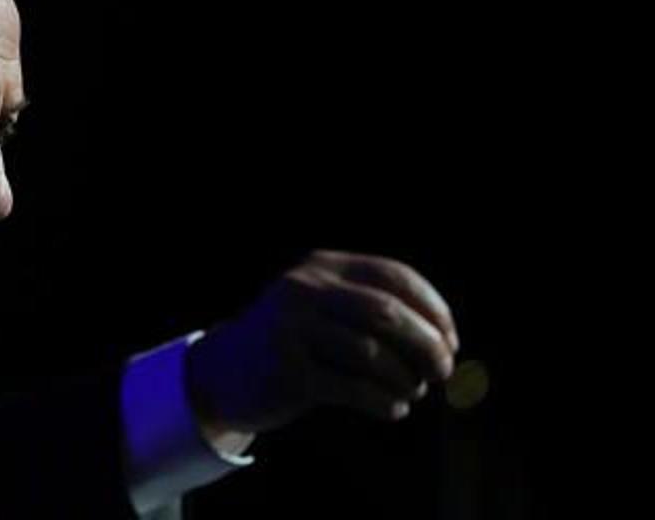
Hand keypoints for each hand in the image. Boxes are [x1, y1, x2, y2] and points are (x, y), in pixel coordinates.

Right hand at [186, 250, 459, 434]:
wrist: (225, 373)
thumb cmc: (295, 344)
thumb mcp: (323, 308)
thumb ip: (371, 310)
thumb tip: (445, 341)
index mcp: (321, 267)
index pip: (393, 275)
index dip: (433, 308)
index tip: (451, 340)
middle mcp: (302, 290)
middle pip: (386, 313)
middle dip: (427, 345)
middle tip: (443, 371)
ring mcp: (290, 330)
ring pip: (371, 354)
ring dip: (406, 379)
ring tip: (413, 392)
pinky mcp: (286, 373)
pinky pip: (353, 389)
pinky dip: (384, 402)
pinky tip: (393, 409)